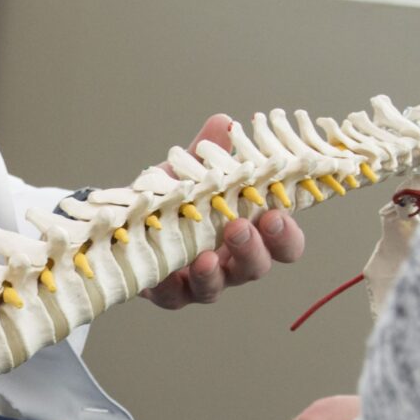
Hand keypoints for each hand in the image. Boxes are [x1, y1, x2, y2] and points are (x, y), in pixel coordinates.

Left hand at [141, 114, 304, 308]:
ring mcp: (200, 282)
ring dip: (214, 273)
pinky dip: (167, 284)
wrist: (133, 220)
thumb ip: (211, 151)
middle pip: (255, 268)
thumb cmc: (177, 198)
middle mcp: (231, 263)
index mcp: (250, 234)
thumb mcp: (193, 172)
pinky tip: (164, 270)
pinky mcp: (168, 294)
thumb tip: (224, 123)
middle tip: (240, 227)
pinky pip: (171, 296)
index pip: (283, 243)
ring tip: (206, 256)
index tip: (277, 214)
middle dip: (252, 249)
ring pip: (216, 288)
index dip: (285, 234)